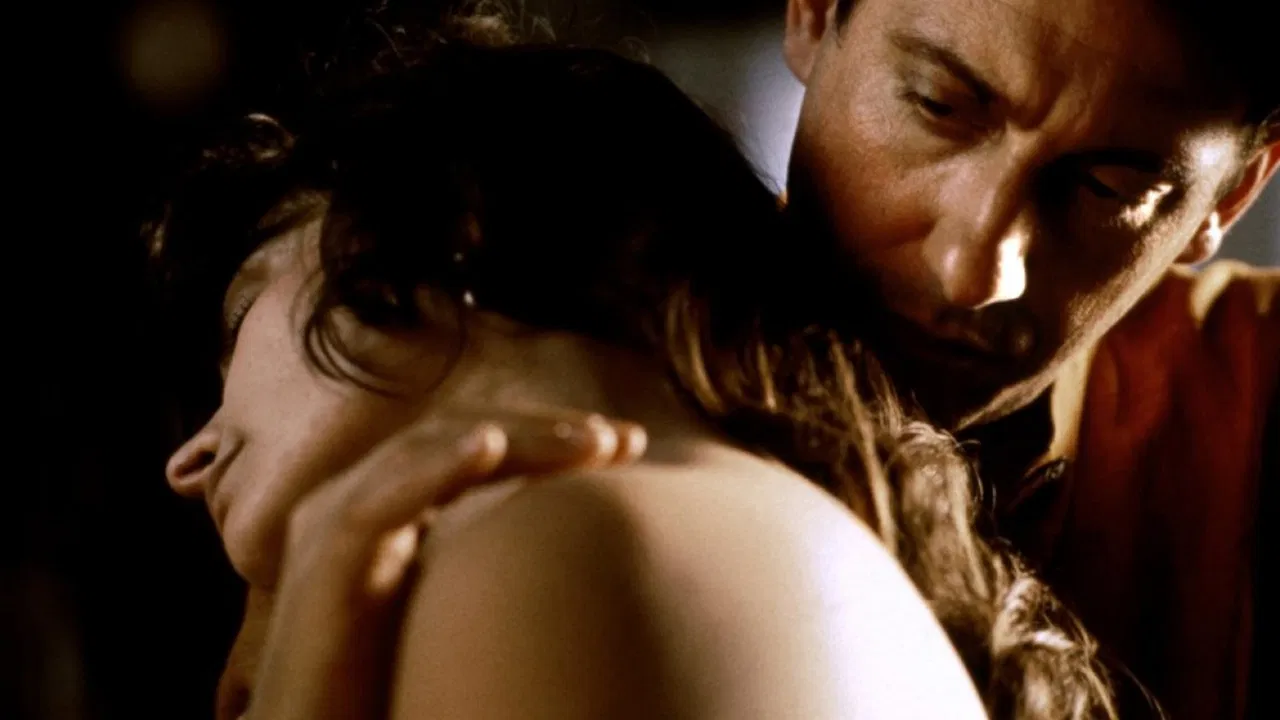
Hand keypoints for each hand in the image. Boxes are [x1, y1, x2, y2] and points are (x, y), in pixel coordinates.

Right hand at [237, 411, 645, 719]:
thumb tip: (588, 558)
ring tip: (588, 441)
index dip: (552, 438)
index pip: (478, 445)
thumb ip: (496, 566)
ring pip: (427, 451)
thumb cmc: (386, 688)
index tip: (629, 445)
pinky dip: (435, 468)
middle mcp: (361, 502)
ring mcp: (333, 525)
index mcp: (395, 508)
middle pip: (459, 434)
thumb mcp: (458, 610)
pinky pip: (379, 504)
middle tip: (625, 439)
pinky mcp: (320, 566)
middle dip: (545, 430)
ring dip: (513, 438)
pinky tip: (489, 448)